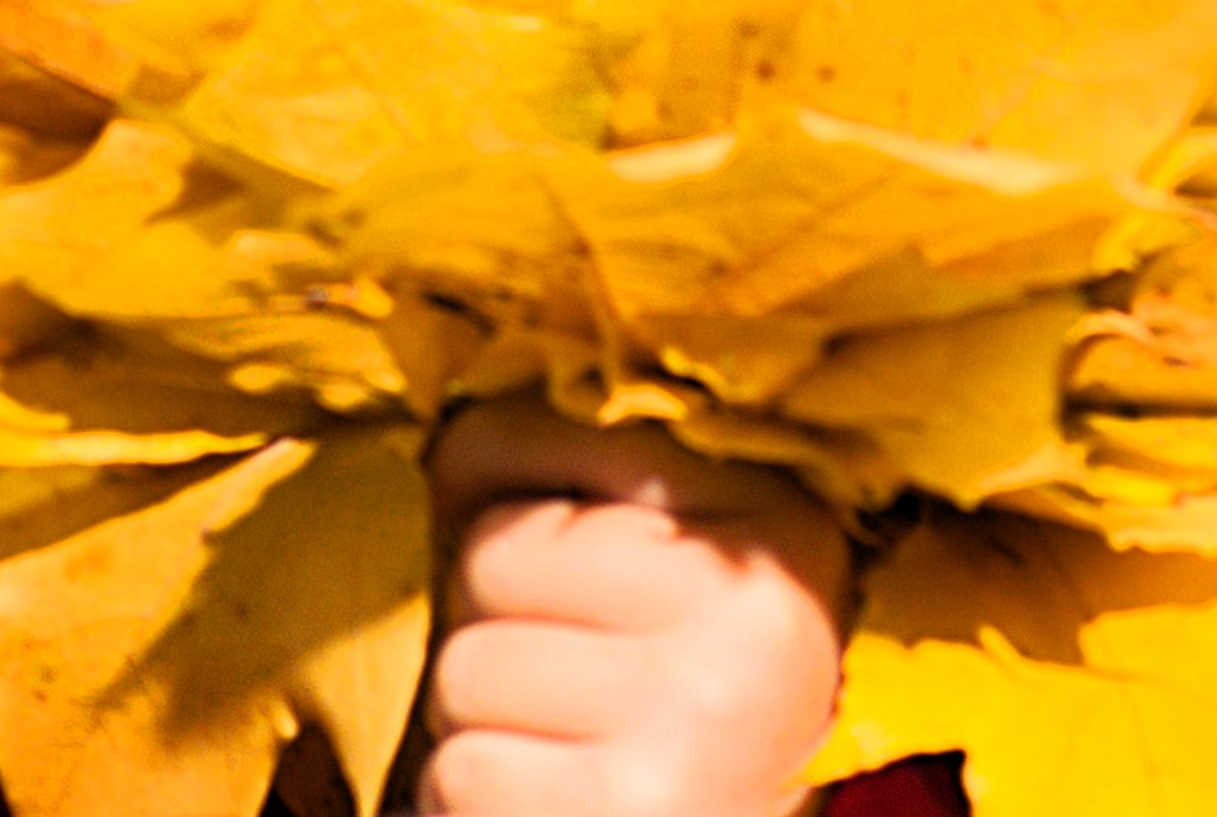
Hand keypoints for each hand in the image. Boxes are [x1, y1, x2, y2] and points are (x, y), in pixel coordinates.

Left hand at [417, 397, 851, 816]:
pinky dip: (478, 800)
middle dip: (498, 625)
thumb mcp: (670, 569)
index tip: (537, 565)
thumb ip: (573, 477)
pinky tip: (552, 800)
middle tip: (571, 684)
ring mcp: (696, 710)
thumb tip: (446, 441)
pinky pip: (460, 773)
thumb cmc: (684, 705)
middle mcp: (749, 611)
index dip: (495, 501)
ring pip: (463, 670)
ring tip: (565, 745)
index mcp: (770, 516)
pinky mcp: (634, 805)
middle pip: (489, 556)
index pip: (536, 435)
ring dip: (483, 722)